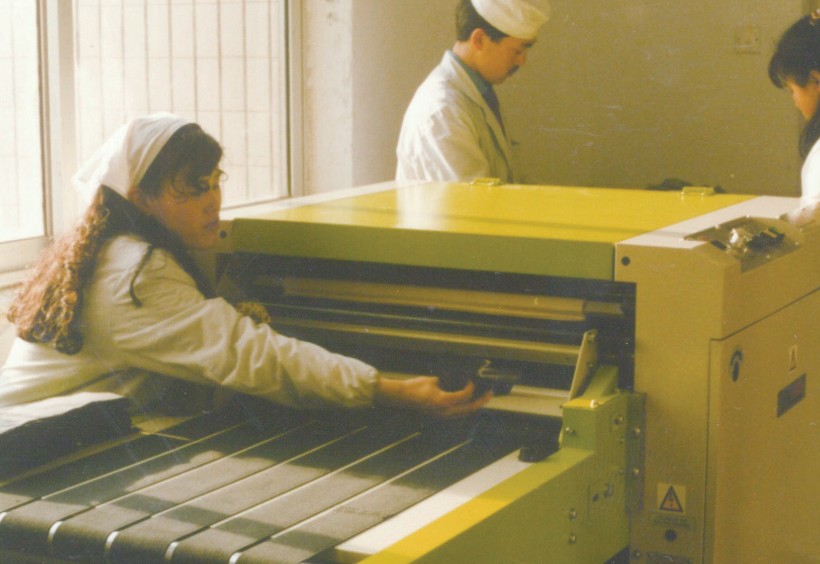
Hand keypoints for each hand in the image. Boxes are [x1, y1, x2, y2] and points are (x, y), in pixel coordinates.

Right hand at [374, 373, 491, 417]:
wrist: (402, 397)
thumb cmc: (415, 388)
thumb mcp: (433, 381)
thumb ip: (446, 382)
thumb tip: (458, 379)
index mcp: (443, 401)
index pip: (464, 396)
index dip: (470, 388)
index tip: (471, 380)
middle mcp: (444, 411)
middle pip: (468, 409)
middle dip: (480, 401)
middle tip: (490, 393)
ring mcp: (442, 415)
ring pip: (464, 414)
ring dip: (474, 406)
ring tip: (483, 399)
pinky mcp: (440, 416)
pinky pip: (457, 414)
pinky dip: (465, 409)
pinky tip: (469, 403)